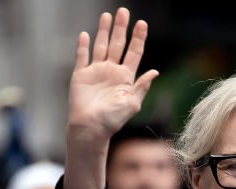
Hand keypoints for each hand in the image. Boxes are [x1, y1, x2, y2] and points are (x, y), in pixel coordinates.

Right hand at [68, 8, 158, 141]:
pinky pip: (82, 57)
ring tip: (107, 15)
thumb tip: (155, 72)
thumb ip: (142, 86)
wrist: (90, 129)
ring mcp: (95, 72)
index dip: (138, 38)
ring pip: (100, 46)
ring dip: (103, 31)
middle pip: (117, 44)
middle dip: (121, 28)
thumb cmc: (113, 120)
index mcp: (125, 78)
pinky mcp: (80, 75)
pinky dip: (83, 46)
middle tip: (124, 11)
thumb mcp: (132, 104)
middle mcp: (111, 72)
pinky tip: (85, 35)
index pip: (134, 53)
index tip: (142, 23)